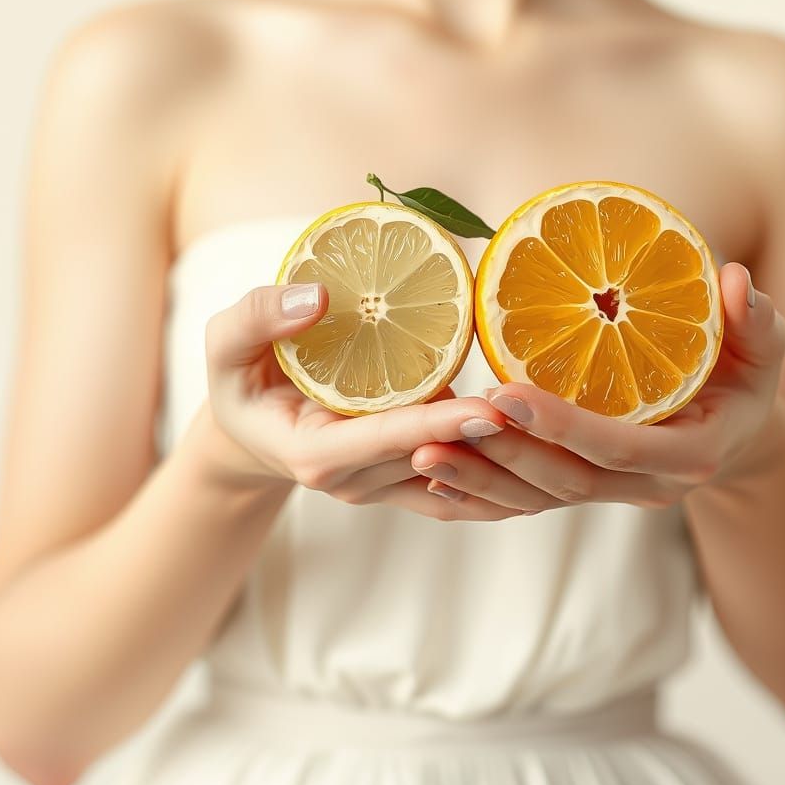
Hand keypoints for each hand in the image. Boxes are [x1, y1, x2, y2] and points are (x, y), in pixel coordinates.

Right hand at [201, 282, 519, 520]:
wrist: (250, 429)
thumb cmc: (239, 381)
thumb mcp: (224, 343)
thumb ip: (258, 317)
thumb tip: (317, 296)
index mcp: (315, 454)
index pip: (387, 441)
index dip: (438, 427)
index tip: (489, 410)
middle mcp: (355, 482)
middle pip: (435, 463)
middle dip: (491, 442)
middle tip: (548, 412)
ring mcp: (383, 488)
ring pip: (456, 480)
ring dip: (507, 460)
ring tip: (560, 427)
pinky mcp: (404, 481)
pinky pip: (458, 485)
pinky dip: (498, 470)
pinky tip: (542, 443)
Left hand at [409, 264, 784, 509]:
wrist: (738, 425)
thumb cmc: (748, 374)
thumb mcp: (764, 346)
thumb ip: (754, 321)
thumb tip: (735, 281)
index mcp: (690, 452)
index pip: (620, 447)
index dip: (564, 426)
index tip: (506, 392)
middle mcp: (649, 484)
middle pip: (567, 481)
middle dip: (505, 456)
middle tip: (443, 426)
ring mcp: (615, 492)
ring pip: (541, 498)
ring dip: (481, 480)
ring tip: (422, 453)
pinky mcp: (587, 487)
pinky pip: (531, 500)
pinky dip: (484, 494)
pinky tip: (435, 479)